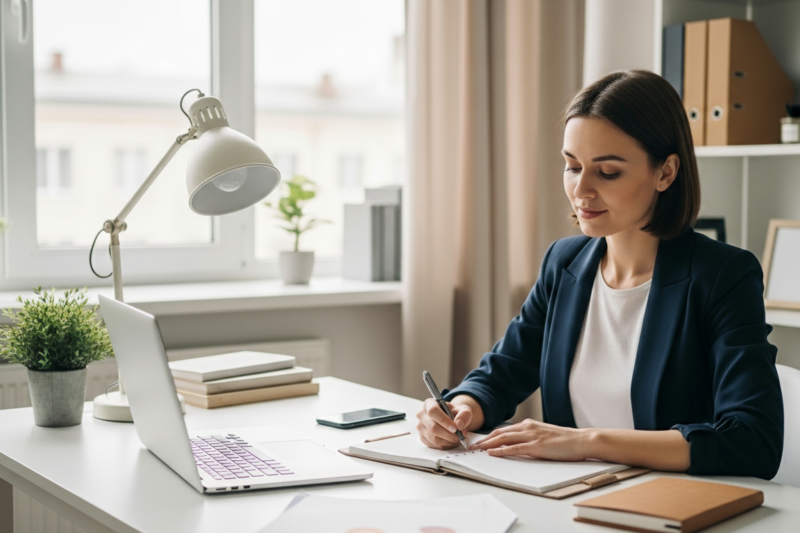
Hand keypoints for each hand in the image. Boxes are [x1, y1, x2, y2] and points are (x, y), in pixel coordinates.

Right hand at [416, 398, 472, 448]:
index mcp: (429, 404)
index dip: (444, 421)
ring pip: (433, 438)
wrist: (451, 420)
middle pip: (433, 427)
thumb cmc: (455, 413)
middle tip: (460, 437)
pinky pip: (434, 445)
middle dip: (449, 435)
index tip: (455, 428)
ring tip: (458, 439)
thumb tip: (459, 424)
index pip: (433, 411)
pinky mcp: (422, 438)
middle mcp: (421, 414)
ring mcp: (420, 427)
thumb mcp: (464, 410)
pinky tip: (452, 442)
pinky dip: (445, 446)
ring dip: (448, 441)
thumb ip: (464, 414)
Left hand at [471, 418, 590, 460]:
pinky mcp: (536, 446)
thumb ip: (530, 437)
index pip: (504, 430)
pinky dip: (501, 450)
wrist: (581, 440)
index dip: (490, 435)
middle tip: (472, 445)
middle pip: (499, 433)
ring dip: (488, 444)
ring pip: (503, 439)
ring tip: (477, 449)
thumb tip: (518, 444)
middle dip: (484, 439)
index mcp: (529, 425)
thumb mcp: (544, 435)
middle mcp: (527, 427)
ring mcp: (531, 436)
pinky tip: (492, 453)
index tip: (479, 441)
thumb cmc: (565, 440)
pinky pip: (514, 448)